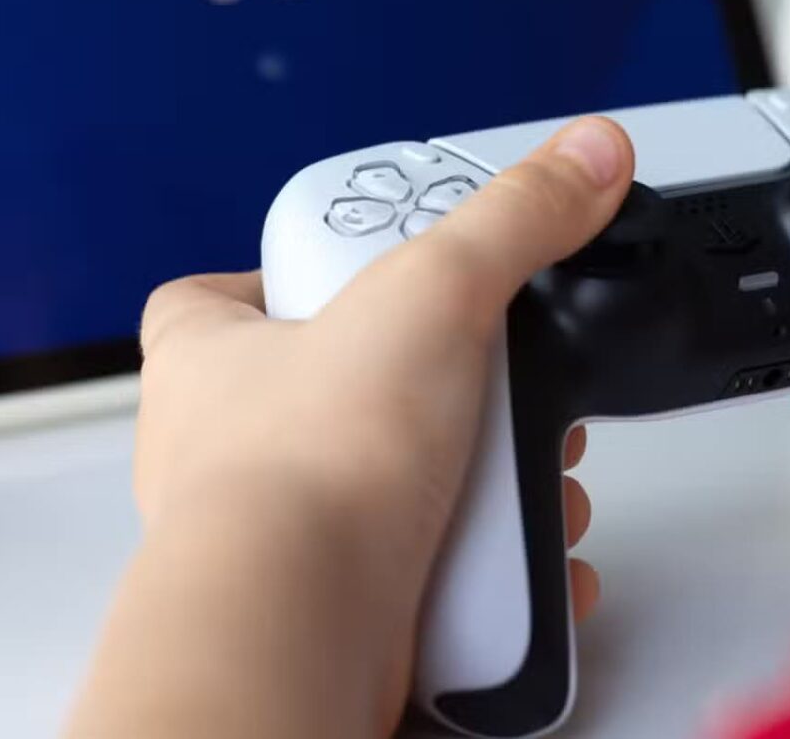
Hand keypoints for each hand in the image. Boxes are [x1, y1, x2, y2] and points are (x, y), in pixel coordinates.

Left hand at [71, 118, 632, 738]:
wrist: (302, 632)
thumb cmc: (303, 470)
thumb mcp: (433, 290)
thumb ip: (516, 216)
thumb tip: (582, 157)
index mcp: (206, 357)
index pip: (222, 293)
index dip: (297, 276)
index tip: (375, 267)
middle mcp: (226, 451)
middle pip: (340, 389)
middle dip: (434, 393)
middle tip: (484, 382)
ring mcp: (283, 537)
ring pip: (391, 486)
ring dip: (475, 485)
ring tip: (513, 475)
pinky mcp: (341, 610)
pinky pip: (429, 577)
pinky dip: (490, 573)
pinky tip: (519, 561)